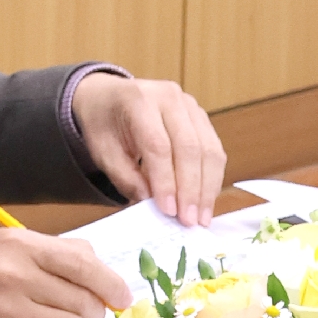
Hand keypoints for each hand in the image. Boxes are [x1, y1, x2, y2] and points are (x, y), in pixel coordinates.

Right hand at [0, 226, 131, 317]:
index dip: (111, 283)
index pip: (82, 265)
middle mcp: (14, 277)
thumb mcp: (12, 243)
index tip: (123, 297)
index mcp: (19, 245)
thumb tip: (107, 276)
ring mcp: (10, 313)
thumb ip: (60, 252)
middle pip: (84, 301)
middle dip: (93, 309)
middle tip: (80, 307)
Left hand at [72, 72, 226, 228]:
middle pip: (189, 146)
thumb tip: (153, 206)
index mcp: (138, 99)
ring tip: (201, 217)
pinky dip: (212, 178)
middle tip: (189, 221)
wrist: (108, 97)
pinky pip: (214, 149)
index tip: (169, 211)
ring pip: (208, 149)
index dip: (166, 181)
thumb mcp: (103, 152)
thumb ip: (126, 178)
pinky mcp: (201, 117)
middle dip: (191, 189)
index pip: (158, 145)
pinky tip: (205, 201)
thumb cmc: (103, 125)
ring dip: (207, 188)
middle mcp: (168, 96)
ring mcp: (189, 105)